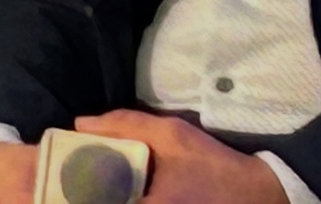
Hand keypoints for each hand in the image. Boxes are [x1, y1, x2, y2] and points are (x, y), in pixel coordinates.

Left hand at [76, 112, 288, 203]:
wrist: (263, 198)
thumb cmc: (214, 166)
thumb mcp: (171, 135)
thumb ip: (124, 126)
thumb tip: (80, 125)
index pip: (93, 200)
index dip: (72, 195)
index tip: (57, 182)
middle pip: (98, 203)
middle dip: (85, 196)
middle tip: (70, 184)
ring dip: (100, 198)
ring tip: (91, 189)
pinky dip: (119, 200)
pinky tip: (118, 193)